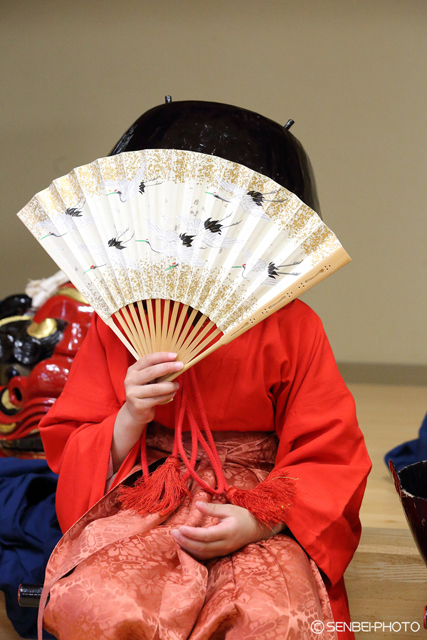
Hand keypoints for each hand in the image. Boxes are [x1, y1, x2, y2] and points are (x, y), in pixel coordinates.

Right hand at [112, 352, 182, 470]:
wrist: (132, 417)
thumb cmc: (145, 395)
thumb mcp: (149, 381)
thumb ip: (158, 372)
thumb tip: (179, 363)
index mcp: (132, 370)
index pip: (146, 358)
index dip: (161, 356)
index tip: (176, 354)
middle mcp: (129, 380)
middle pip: (150, 371)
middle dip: (167, 367)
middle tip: (182, 364)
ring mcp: (132, 393)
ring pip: (155, 387)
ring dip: (169, 385)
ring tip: (177, 385)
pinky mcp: (137, 406)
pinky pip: (156, 400)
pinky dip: (166, 397)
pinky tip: (171, 395)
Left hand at [170, 501, 285, 559]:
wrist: (257, 529)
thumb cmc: (243, 516)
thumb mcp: (229, 508)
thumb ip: (212, 509)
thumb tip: (197, 505)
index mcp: (227, 532)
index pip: (206, 536)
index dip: (192, 534)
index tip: (180, 528)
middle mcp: (224, 544)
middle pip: (202, 547)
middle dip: (185, 541)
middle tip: (173, 533)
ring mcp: (223, 551)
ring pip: (202, 554)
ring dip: (188, 548)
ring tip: (176, 538)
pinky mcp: (221, 554)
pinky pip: (206, 556)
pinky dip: (194, 552)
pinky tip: (185, 545)